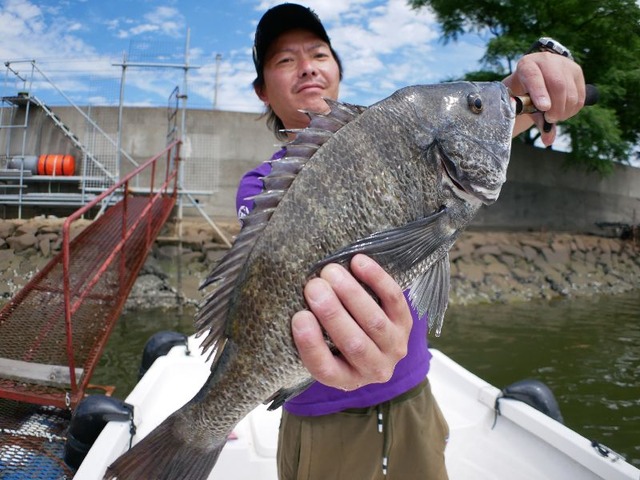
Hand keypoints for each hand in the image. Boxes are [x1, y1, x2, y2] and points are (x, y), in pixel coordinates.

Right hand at [291, 254, 411, 390]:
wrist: (376, 337)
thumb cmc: (336, 339)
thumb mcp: (321, 345)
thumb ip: (308, 330)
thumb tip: (286, 299)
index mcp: (343, 378)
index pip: (324, 369)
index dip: (311, 344)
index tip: (299, 317)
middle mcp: (372, 369)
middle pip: (353, 343)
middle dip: (332, 313)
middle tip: (313, 286)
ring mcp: (394, 347)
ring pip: (374, 322)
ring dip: (351, 294)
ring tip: (330, 272)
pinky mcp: (406, 322)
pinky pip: (394, 299)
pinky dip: (376, 279)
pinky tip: (358, 262)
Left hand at [504, 51, 585, 145]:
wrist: (536, 77)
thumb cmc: (526, 93)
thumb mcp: (525, 103)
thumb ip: (536, 119)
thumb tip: (548, 140)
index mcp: (527, 65)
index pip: (534, 77)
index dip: (540, 93)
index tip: (543, 108)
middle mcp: (546, 60)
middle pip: (558, 85)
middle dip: (556, 108)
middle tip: (551, 119)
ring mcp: (564, 64)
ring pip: (571, 92)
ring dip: (565, 111)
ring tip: (555, 116)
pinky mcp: (577, 71)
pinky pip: (580, 95)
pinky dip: (573, 109)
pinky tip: (564, 111)